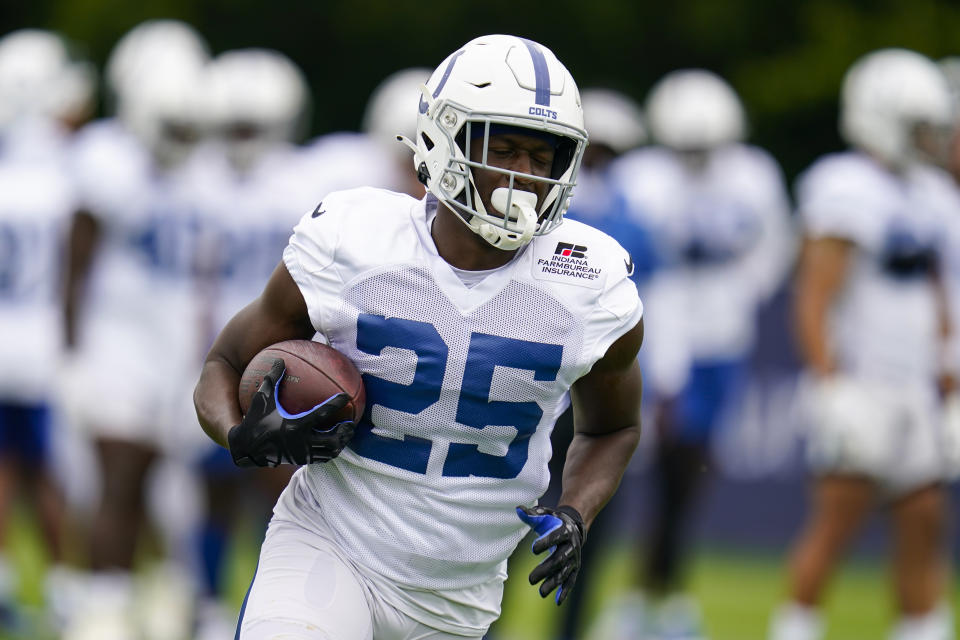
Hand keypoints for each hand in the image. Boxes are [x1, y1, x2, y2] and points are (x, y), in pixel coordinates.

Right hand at [228, 359, 354, 466]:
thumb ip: (272, 379)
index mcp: (294, 426)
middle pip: (332, 440)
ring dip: (340, 443)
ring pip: (329, 452)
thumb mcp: (262, 399)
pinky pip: (322, 458)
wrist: (245, 449)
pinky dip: (331, 450)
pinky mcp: (301, 461)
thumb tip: (279, 360)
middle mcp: (301, 442)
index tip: (346, 396)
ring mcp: (302, 454)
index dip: (335, 405)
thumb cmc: (254, 421)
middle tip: (351, 422)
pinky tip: (335, 442)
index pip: (321, 414)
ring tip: (347, 433)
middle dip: (344, 432)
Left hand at [516, 504, 584, 604]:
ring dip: (553, 583)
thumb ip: (532, 514)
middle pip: (559, 559)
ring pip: (564, 573)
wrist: (574, 526)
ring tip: (541, 593)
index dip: (546, 542)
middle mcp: (571, 546)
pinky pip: (570, 580)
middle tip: (530, 579)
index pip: (556, 537)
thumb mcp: (545, 514)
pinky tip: (557, 601)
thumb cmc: (554, 520)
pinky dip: (565, 591)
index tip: (533, 548)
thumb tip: (517, 509)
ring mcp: (574, 558)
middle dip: (546, 570)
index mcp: (565, 531)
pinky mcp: (574, 568)